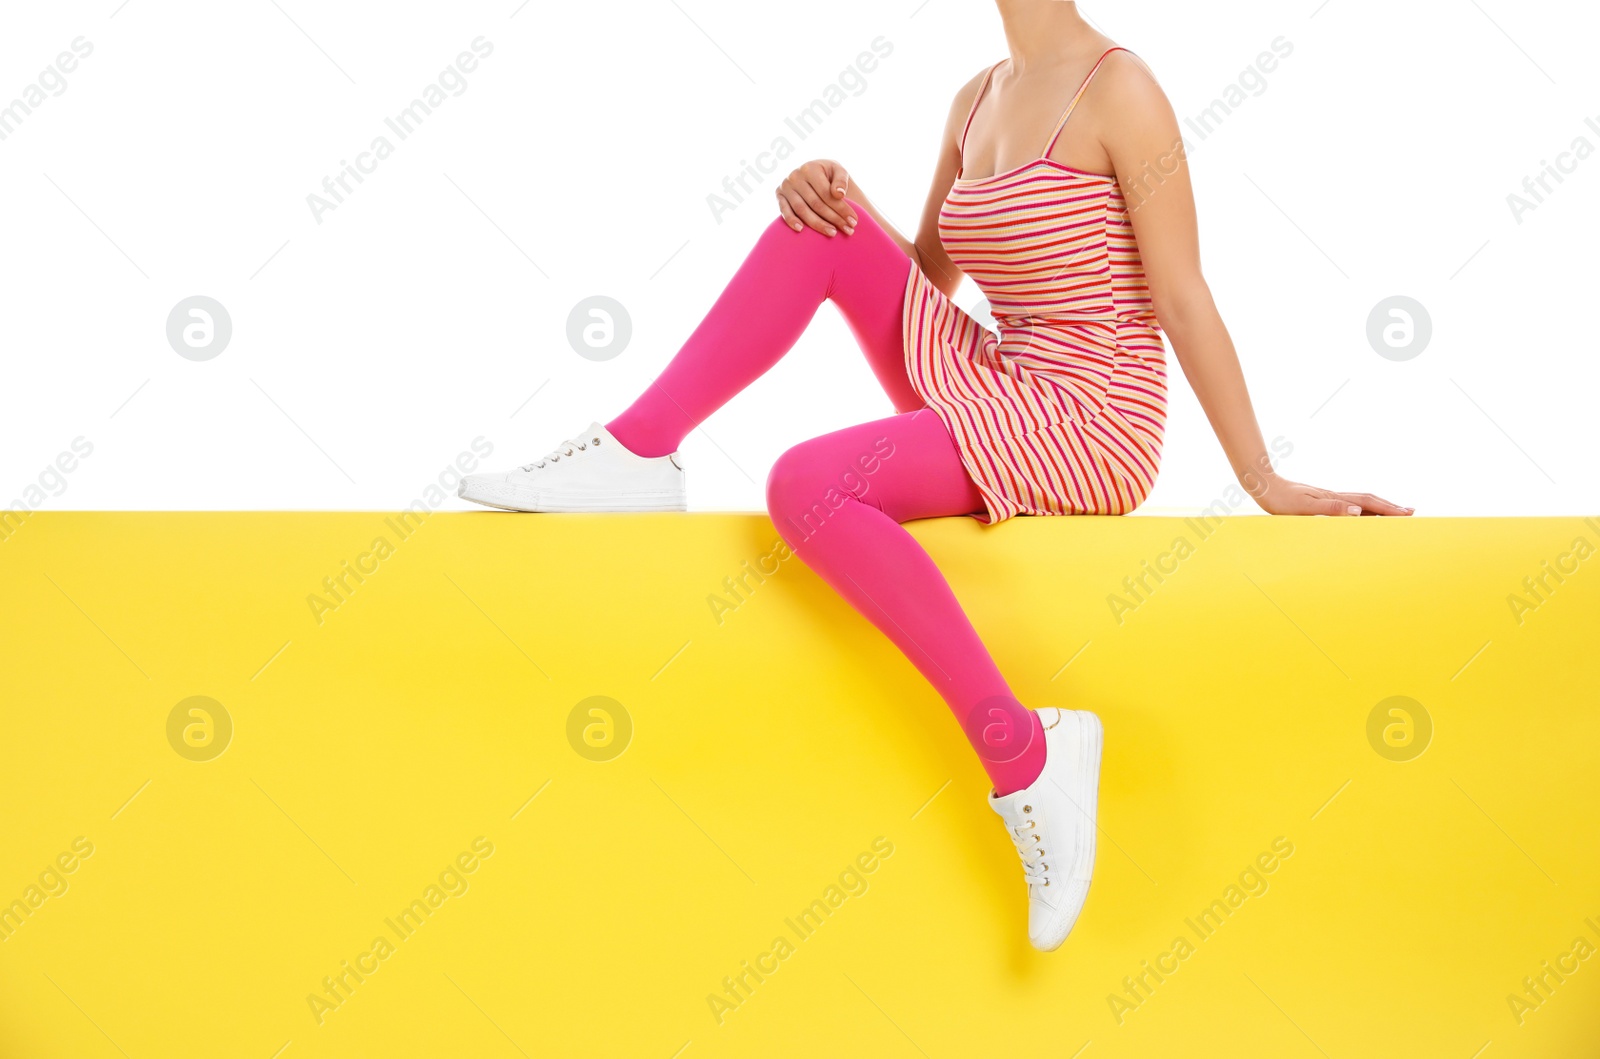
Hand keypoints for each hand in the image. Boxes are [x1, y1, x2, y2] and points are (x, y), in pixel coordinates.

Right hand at [776, 160, 857, 236]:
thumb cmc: (828, 174)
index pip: (827, 193)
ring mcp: (786, 186)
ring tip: (833, 233)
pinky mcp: (779, 195)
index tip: (854, 221)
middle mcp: (795, 175)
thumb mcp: (838, 172)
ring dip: (818, 224)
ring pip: (802, 210)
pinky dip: (791, 221)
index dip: (841, 209)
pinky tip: (801, 230)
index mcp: (811, 168)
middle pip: (816, 203)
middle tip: (848, 230)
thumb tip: (838, 194)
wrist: (813, 172)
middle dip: (834, 218)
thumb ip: (841, 181)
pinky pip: (784, 211)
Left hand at [1255, 477, 1413, 516]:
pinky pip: (1350, 505)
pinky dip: (1363, 510)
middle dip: (1390, 507)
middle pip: (1369, 500)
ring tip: (1394, 513)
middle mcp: (1335, 497)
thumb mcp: (1305, 507)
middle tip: (1410, 513)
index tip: (1407, 514)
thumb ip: (1331, 508)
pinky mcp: (1322, 501)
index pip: (1368, 503)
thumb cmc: (1282, 500)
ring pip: (1361, 503)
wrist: (1264, 487)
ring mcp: (1329, 498)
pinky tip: (1364, 514)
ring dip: (1379, 508)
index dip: (1388, 509)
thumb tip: (1358, 511)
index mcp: (1335, 499)